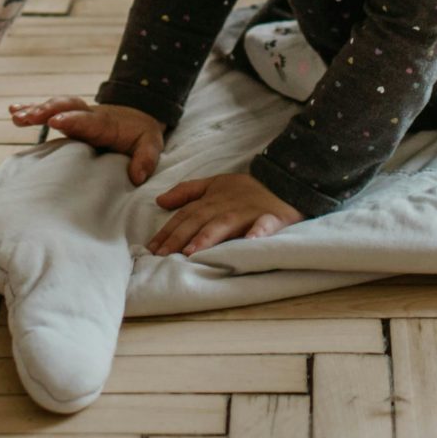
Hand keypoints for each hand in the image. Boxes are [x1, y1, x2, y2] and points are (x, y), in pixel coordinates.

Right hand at [8, 97, 165, 183]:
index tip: (55, 121)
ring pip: (55, 107)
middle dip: (48, 111)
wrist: (140, 116)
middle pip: (67, 107)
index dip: (72, 120)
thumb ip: (146, 160)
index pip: (88, 120)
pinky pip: (49, 112)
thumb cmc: (143, 134)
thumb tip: (136, 177)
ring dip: (35, 110)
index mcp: (106, 123)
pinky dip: (31, 109)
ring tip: (16, 116)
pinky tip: (13, 111)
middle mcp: (88, 115)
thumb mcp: (153, 145)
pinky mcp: (69, 119)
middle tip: (29, 117)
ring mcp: (77, 115)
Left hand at [147, 172, 301, 255]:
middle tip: (162, 256)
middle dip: (179, 238)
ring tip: (191, 252)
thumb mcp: (215, 183)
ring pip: (224, 224)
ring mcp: (248, 212)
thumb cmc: (248, 189)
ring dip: (207, 237)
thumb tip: (160, 200)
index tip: (150, 249)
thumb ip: (187, 191)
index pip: (185, 215)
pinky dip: (257, 232)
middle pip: (198, 221)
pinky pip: (264, 225)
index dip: (167, 231)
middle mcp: (226, 206)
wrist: (286, 181)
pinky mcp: (271, 218)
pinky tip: (249, 241)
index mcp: (212, 199)